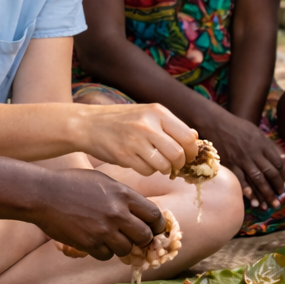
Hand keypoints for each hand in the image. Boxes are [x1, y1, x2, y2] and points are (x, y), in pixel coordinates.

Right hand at [32, 168, 163, 258]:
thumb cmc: (72, 184)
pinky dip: (104, 252)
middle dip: (143, 240)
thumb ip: (123, 195)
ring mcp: (104, 230)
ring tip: (112, 240)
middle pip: (145, 236)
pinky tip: (97, 243)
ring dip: (122, 247)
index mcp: (124, 194)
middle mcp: (118, 213)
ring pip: (127, 249)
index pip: (154, 215)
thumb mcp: (104, 181)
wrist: (43, 194)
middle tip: (136, 240)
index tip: (155, 229)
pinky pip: (107, 255)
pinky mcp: (89, 243)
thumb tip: (139, 210)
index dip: (157, 225)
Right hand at [81, 103, 198, 175]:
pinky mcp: (124, 155)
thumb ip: (171, 126)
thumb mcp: (147, 115)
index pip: (188, 137)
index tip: (187, 157)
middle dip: (179, 164)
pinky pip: (147, 171)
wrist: (88, 124)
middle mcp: (148, 124)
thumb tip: (195, 138)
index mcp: (158, 112)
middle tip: (173, 165)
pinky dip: (147, 171)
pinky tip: (140, 162)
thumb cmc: (121, 121)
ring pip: (164, 165)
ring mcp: (136, 140)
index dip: (191, 152)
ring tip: (155, 163)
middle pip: (178, 154)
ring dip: (163, 169)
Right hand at [198, 105, 284, 208]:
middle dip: (276, 186)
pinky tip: (251, 199)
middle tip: (279, 196)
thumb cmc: (237, 127)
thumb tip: (282, 158)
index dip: (283, 175)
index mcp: (263, 144)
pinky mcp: (230, 163)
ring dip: (264, 193)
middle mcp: (255, 152)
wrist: (216, 123)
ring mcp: (242, 158)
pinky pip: (240, 179)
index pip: (278, 162)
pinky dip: (246, 189)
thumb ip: (269, 145)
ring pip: (257, 178)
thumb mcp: (257, 132)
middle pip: (270, 172)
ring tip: (269, 204)